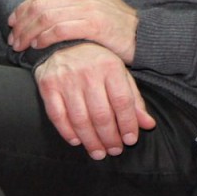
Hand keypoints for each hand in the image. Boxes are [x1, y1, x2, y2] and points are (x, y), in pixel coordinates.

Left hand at [9, 0, 137, 63]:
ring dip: (29, 32)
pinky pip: (61, 29)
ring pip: (47, 17)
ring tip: (22, 45)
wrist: (145, 35)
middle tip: (14, 40)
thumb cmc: (118, 25)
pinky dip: (45, 37)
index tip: (13, 23)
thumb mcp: (96, 5)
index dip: (23, 7)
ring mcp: (90, 10)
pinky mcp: (95, 25)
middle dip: (22, 23)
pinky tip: (39, 44)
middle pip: (41, 5)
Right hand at [33, 42, 155, 159]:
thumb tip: (148, 125)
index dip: (128, 124)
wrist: (65, 42)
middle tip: (114, 151)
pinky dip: (67, 132)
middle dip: (109, 137)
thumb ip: (134, 100)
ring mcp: (67, 81)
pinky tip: (77, 141)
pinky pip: (57, 115)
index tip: (130, 140)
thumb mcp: (121, 74)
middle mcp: (89, 74)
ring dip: (90, 140)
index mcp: (111, 68)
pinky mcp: (48, 86)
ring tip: (99, 153)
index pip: (122, 101)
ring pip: (80, 119)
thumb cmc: (99, 62)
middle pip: (101, 114)